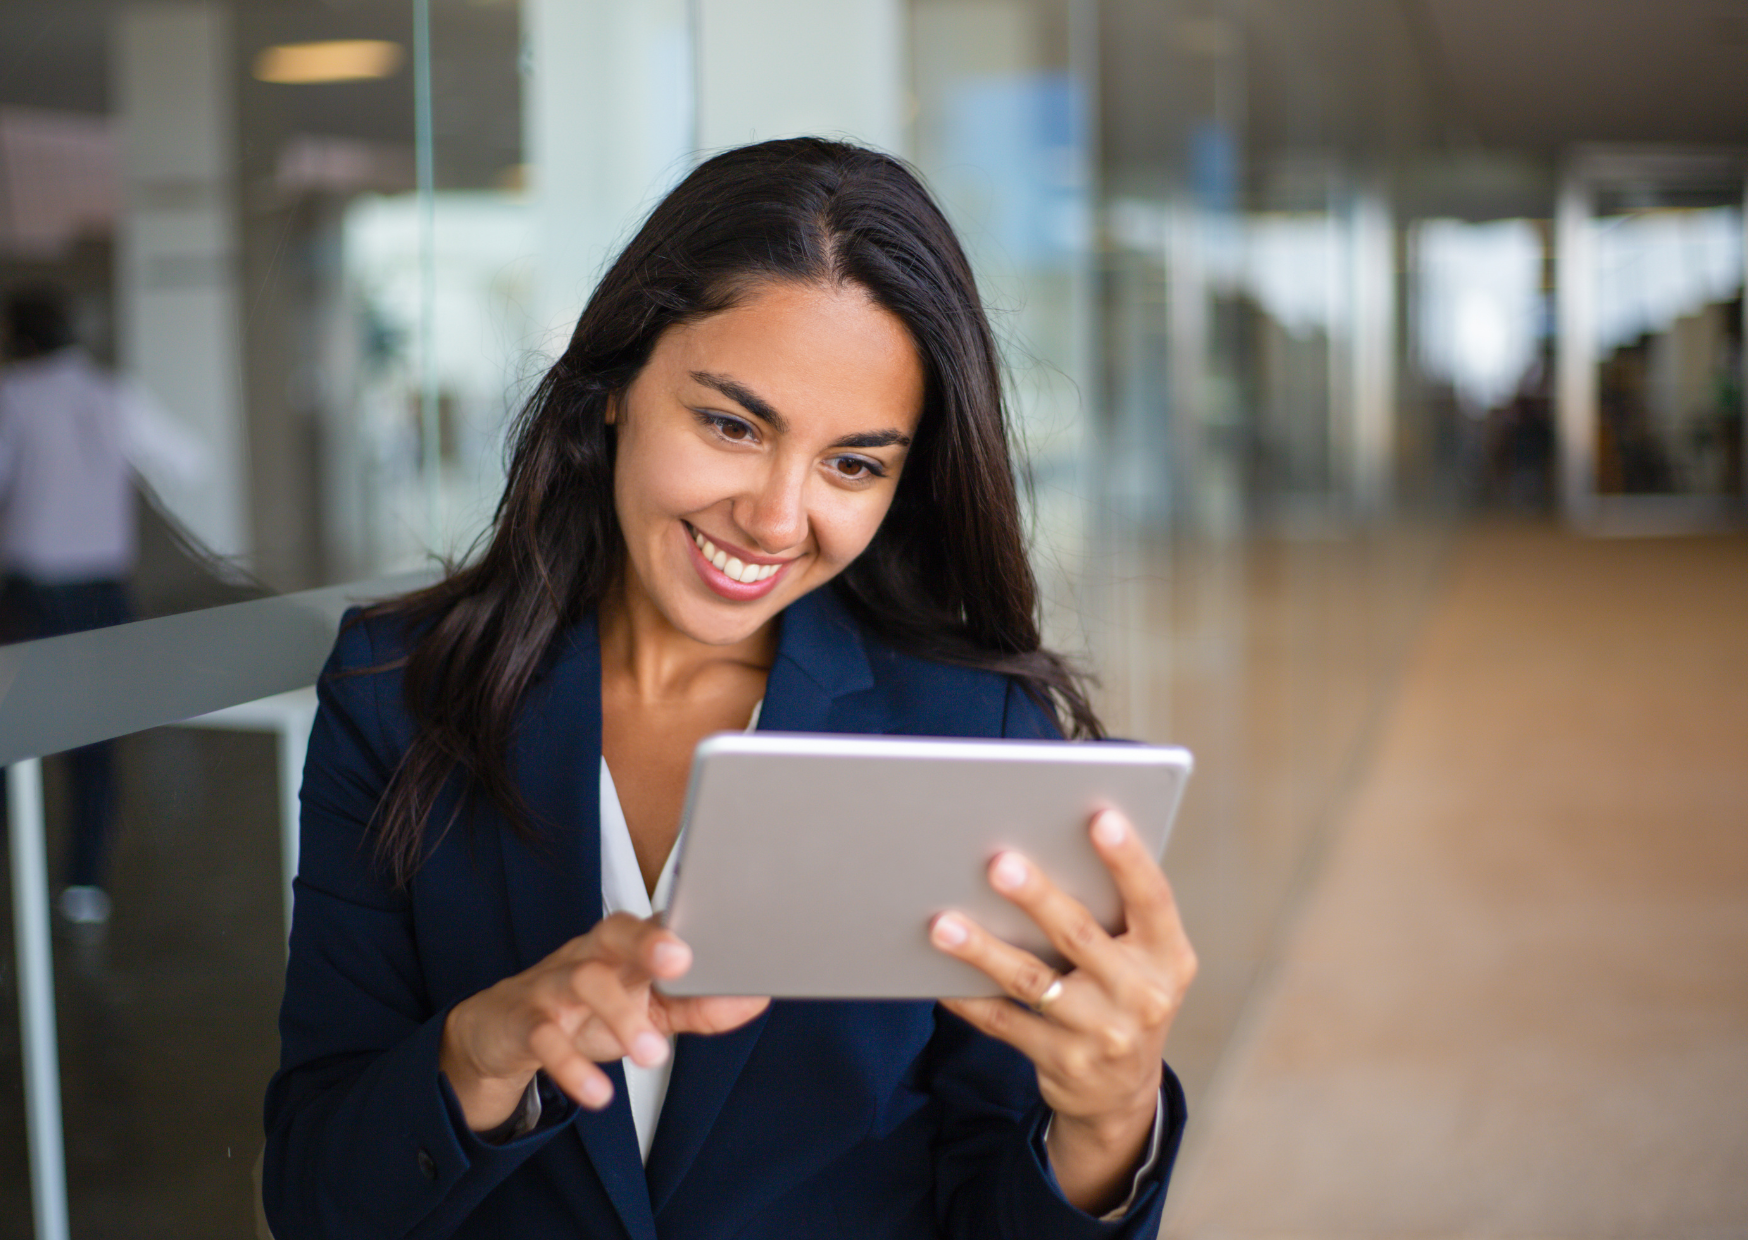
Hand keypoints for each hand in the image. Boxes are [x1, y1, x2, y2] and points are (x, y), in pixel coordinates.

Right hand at [439, 912, 769, 1130]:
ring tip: (653, 1055)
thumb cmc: (586, 1011)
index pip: (655, 923)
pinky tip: (599, 1094)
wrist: (502, 1032)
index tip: (718, 936)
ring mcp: (552, 985)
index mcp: (622, 945)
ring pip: (583, 981)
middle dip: (647, 943)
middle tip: (680, 964)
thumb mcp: (646, 1008)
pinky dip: (572, 1067)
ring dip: (619, 1016)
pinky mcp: (523, 1023)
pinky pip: (545, 1039)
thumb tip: (756, 998)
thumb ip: (697, 1005)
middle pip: (616, 932)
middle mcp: (588, 954)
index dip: (683, 927)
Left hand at [929, 809, 1195, 1214]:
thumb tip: (1052, 850)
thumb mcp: (1146, 962)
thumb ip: (1118, 916)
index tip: (1101, 818)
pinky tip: (939, 975)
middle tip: (998, 864)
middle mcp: (1141, 995)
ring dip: (983, 950)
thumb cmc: (1127, 999)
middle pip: (1081, 936)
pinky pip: (1003, 1022)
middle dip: (1037, 897)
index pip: (1153, 899)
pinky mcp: (1062, 1061)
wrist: (1124, 1093)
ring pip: (1031, 980)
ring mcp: (1101, 1033)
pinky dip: (968, 997)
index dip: (1128, 858)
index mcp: (1168, 956)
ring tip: (943, 924)